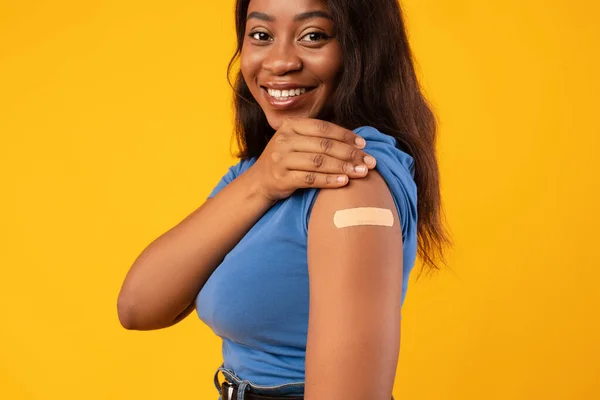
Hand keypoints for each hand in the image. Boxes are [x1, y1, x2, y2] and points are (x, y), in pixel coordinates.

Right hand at [251, 118, 376, 201]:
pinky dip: (329, 181)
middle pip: (324, 145)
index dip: (345, 136)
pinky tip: (345, 182)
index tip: (363, 145)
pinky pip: (310, 179)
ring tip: (362, 172)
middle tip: (369, 161)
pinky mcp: (282, 178)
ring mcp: (281, 159)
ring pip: (319, 162)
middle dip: (350, 153)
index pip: (323, 128)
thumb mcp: (296, 142)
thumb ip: (318, 138)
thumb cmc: (286, 160)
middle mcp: (284, 140)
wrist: (259, 182)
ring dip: (344, 167)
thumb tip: (355, 140)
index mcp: (290, 126)